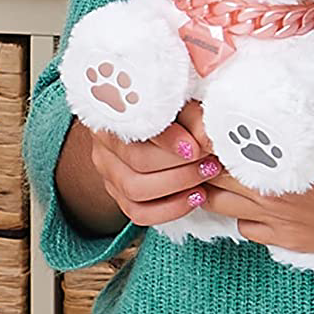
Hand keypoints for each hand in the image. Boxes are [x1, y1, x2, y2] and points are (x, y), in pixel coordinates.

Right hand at [87, 100, 229, 227]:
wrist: (160, 121)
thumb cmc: (173, 107)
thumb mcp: (182, 101)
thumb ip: (192, 114)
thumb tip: (207, 133)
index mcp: (113, 112)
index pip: (136, 129)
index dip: (168, 140)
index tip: (196, 148)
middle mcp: (103, 143)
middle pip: (136, 163)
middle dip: (180, 167)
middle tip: (209, 161)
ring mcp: (108, 171)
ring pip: (135, 191)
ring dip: (177, 186)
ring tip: (205, 176)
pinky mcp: (118, 194)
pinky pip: (139, 213)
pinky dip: (170, 209)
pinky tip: (194, 196)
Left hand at [200, 60, 313, 267]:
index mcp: (274, 153)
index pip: (207, 134)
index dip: (196, 117)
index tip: (199, 101)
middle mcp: (264, 189)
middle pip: (202, 169)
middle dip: (197, 148)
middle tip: (203, 128)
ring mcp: (274, 218)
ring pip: (216, 202)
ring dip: (213, 182)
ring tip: (220, 160)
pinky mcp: (288, 240)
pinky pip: (244, 229)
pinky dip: (240, 213)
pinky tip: (253, 195)